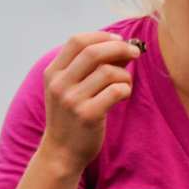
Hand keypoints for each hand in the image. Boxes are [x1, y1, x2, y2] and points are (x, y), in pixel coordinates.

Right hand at [39, 32, 141, 169]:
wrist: (61, 152)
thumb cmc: (72, 116)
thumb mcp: (71, 89)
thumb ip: (91, 67)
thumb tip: (123, 46)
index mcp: (53, 73)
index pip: (77, 40)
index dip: (102, 36)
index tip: (118, 40)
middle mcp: (59, 84)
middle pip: (93, 52)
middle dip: (120, 47)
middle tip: (135, 52)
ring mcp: (72, 100)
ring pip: (108, 72)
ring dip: (125, 74)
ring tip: (125, 84)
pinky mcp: (88, 115)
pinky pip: (116, 91)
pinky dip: (126, 89)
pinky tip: (123, 96)